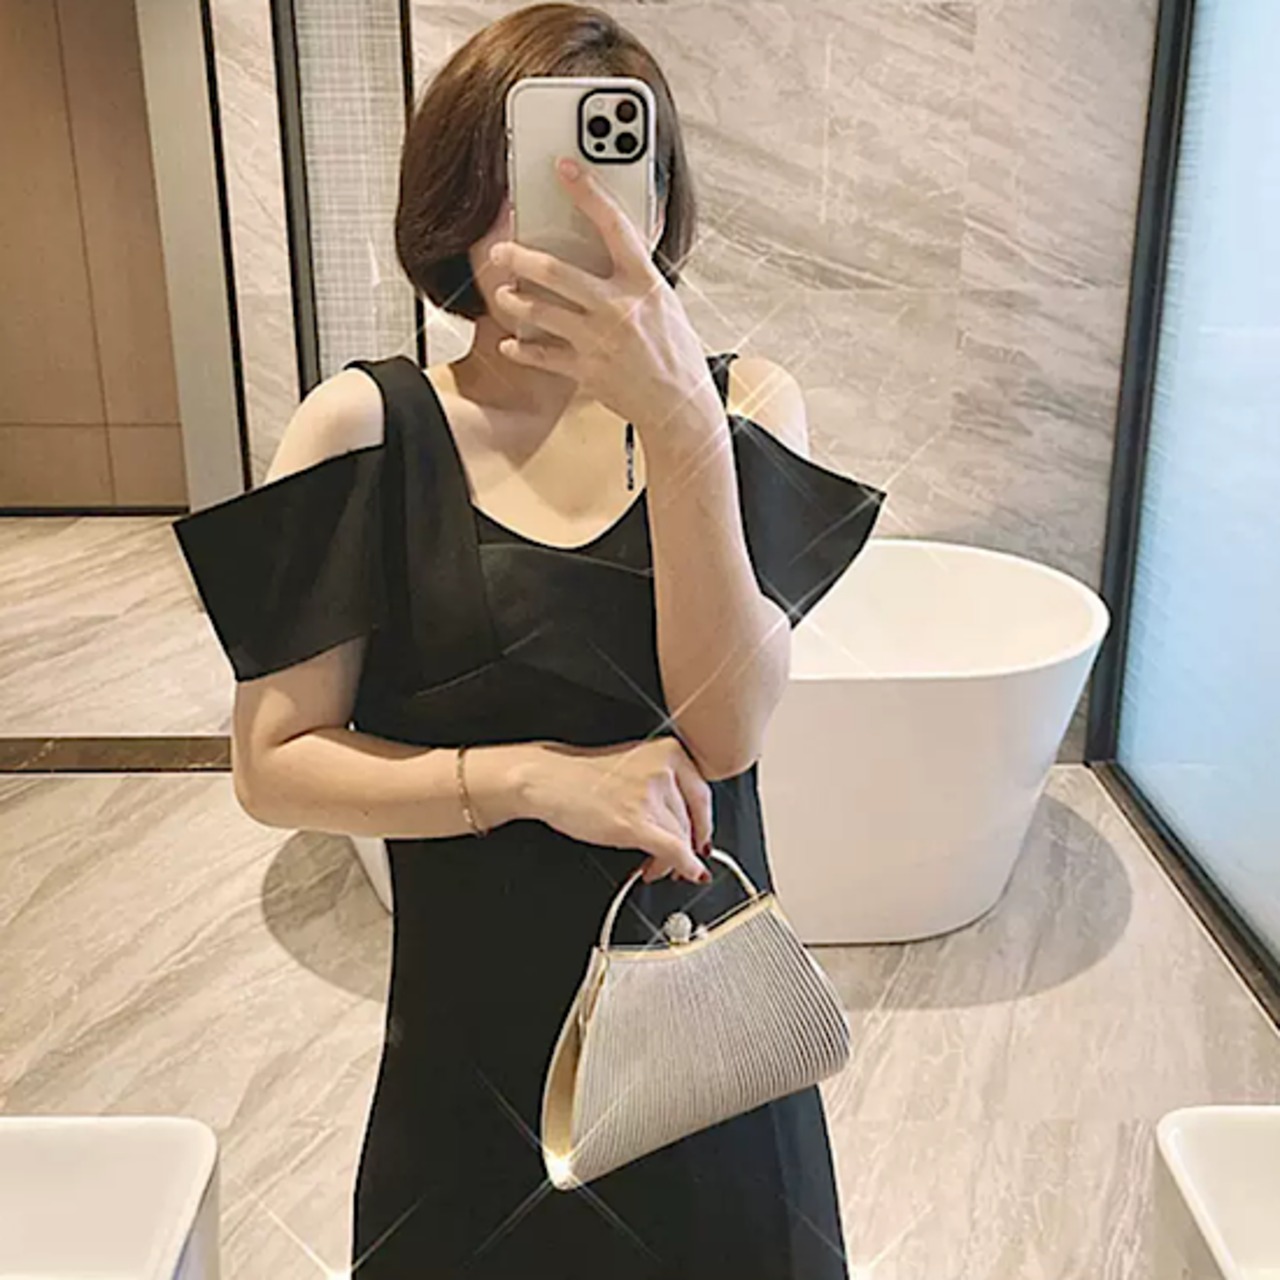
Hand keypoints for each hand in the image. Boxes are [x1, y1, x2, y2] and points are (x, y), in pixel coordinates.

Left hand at [488, 156, 720, 445]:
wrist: (680, 407)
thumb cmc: (675, 352)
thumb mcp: (665, 302)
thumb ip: (637, 272)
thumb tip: (623, 235)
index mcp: (644, 283)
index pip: (614, 226)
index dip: (588, 192)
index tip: (564, 168)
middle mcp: (620, 308)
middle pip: (558, 272)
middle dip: (522, 257)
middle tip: (501, 251)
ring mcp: (600, 341)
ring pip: (542, 312)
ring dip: (515, 301)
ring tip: (504, 294)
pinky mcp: (587, 371)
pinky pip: (543, 356)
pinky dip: (522, 349)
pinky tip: (511, 342)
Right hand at [521, 736, 712, 883]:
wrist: (548, 780)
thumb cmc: (582, 774)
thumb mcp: (635, 764)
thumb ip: (665, 784)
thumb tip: (688, 820)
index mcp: (668, 751)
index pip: (702, 796)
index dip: (704, 824)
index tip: (702, 839)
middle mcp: (664, 770)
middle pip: (692, 820)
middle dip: (687, 847)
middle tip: (680, 862)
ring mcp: (651, 796)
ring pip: (681, 838)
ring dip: (673, 861)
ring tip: (654, 867)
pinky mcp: (636, 823)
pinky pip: (674, 851)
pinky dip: (685, 866)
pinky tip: (687, 873)